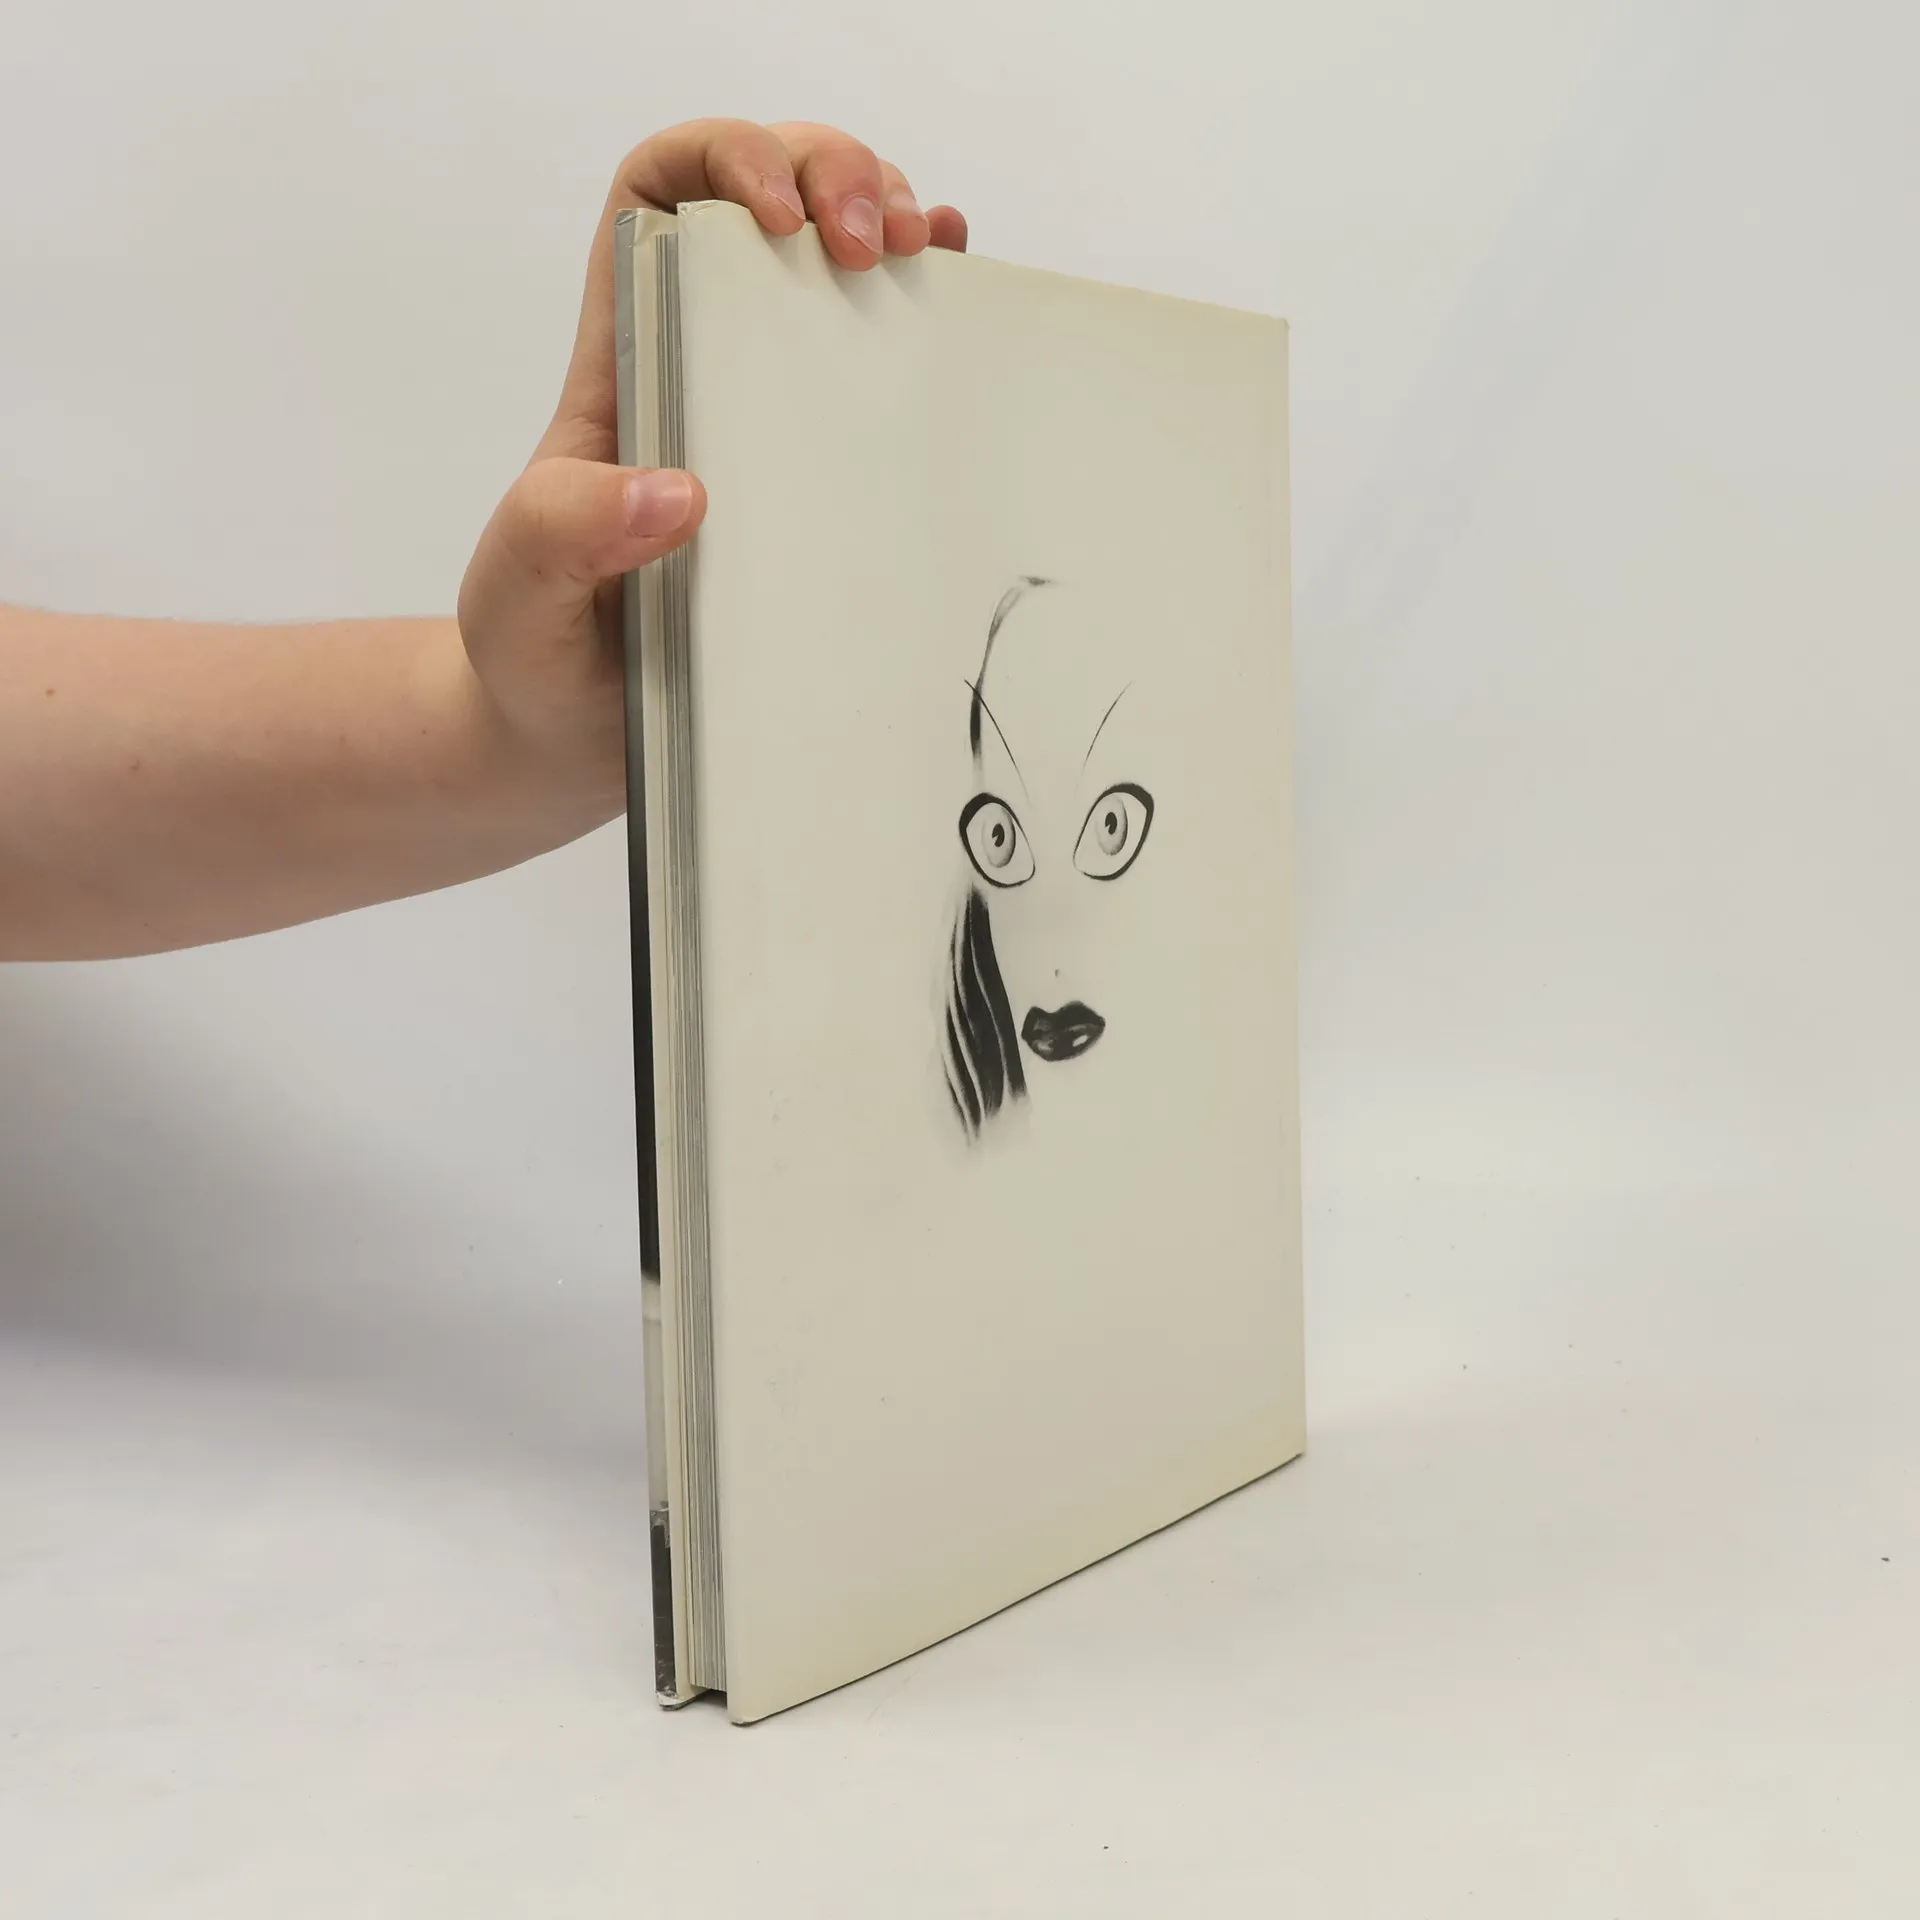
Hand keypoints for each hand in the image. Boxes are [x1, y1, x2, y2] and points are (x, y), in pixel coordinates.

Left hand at [456, 120, 965, 804]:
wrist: (574, 738)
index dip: (727, 159)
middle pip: (772, 195)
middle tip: (874, 243)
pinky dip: (936, 308)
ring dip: (897, 217)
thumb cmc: (538, 653)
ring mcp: (777, 411)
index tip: (778, 221)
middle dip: (836, 171)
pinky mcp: (834, 475)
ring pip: (842, 259)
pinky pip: (891, 365)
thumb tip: (677, 492)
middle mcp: (706, 363)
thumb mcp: (519, 594)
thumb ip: (561, 534)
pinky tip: (958, 296)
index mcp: (626, 360)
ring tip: (925, 252)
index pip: (661, 191)